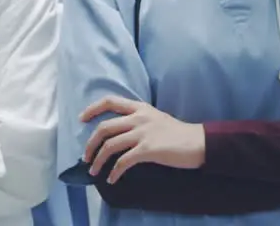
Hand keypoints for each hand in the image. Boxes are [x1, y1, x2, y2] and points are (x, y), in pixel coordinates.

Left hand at [80, 95, 204, 183]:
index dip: (92, 109)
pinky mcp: (148, 149)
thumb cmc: (177, 133)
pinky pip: (124, 161)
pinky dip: (114, 171)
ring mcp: (143, 133)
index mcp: (140, 107)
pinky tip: (112, 179)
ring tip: (94, 171)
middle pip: (104, 127)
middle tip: (86, 156)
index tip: (81, 119)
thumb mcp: (155, 118)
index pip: (110, 101)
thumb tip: (118, 132)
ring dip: (98, 160)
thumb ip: (138, 120)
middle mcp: (139, 117)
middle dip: (90, 144)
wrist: (198, 142)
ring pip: (110, 145)